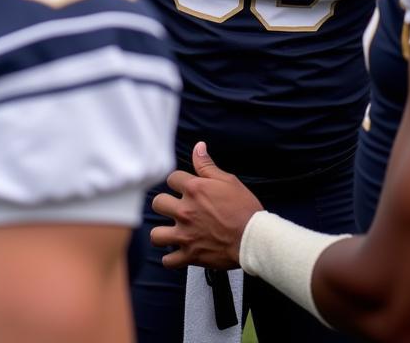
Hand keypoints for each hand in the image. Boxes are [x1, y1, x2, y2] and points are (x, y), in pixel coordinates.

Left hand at [150, 141, 263, 269]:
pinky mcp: (190, 255)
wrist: (253, 238)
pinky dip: (171, 258)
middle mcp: (185, 211)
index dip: (179, 181)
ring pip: (156, 234)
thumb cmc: (243, 208)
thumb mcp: (228, 181)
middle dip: (165, 204)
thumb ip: (207, 165)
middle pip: (158, 203)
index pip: (172, 178)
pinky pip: (168, 261)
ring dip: (162, 232)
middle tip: (175, 208)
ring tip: (171, 231)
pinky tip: (177, 252)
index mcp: (194, 190)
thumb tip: (198, 147)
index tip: (184, 187)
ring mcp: (186, 235)